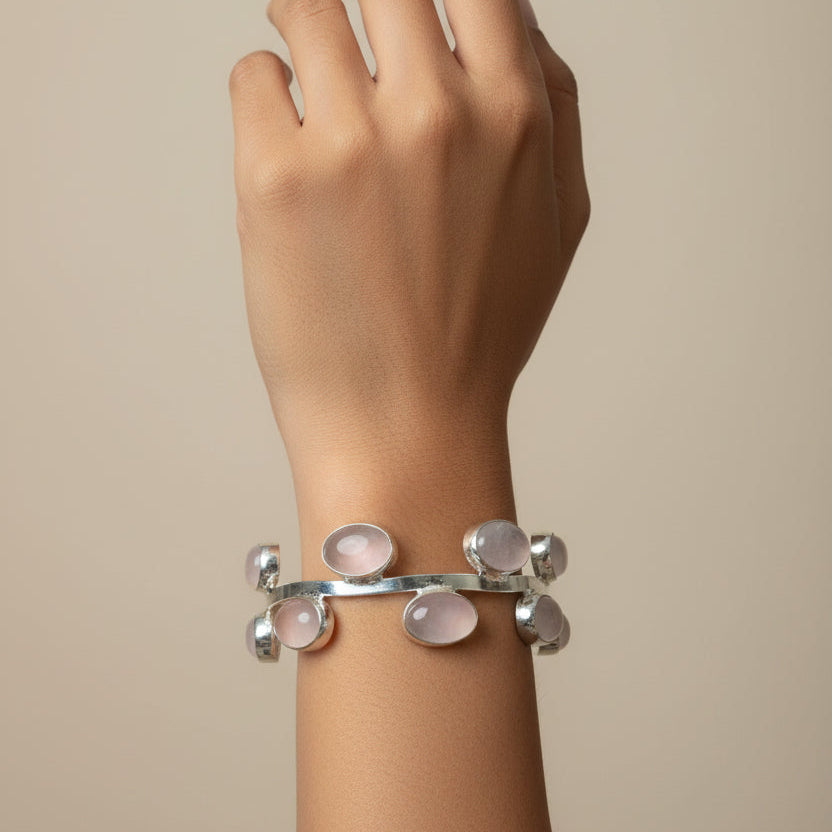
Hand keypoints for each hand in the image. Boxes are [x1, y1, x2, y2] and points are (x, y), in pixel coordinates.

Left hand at [229, 0, 588, 482]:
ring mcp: (350, 141)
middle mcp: (435, 114)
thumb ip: (554, 107)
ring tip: (306, 67)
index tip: (413, 4)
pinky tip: (289, 147)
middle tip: (348, 33)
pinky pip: (255, 76)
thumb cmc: (480, 331)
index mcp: (514, 116)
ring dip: (304, 25)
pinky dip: (265, 93)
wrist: (407, 424)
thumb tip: (515, 22)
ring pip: (306, 5)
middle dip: (368, 3)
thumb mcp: (559, 220)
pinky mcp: (274, 177)